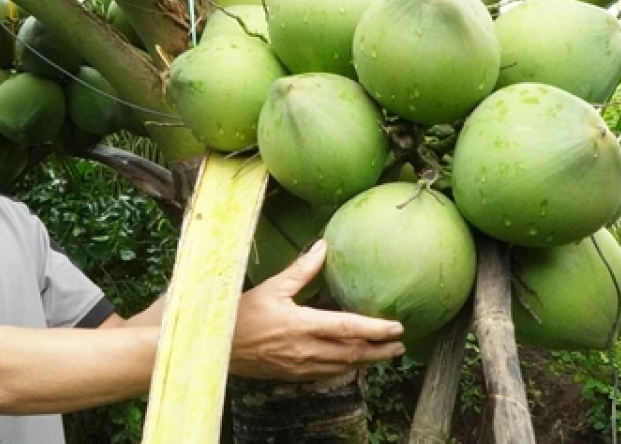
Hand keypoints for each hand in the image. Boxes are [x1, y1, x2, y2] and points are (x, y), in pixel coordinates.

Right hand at [231, 239, 403, 380]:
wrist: (220, 348)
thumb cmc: (244, 314)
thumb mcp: (273, 287)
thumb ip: (302, 270)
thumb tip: (322, 247)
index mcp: (303, 325)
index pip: (349, 328)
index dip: (376, 328)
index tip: (397, 327)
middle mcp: (307, 349)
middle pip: (353, 353)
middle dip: (380, 350)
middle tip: (400, 345)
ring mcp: (302, 366)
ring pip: (344, 367)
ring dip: (367, 361)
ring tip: (385, 355)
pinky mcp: (295, 375)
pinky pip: (329, 374)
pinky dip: (346, 369)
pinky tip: (353, 363)